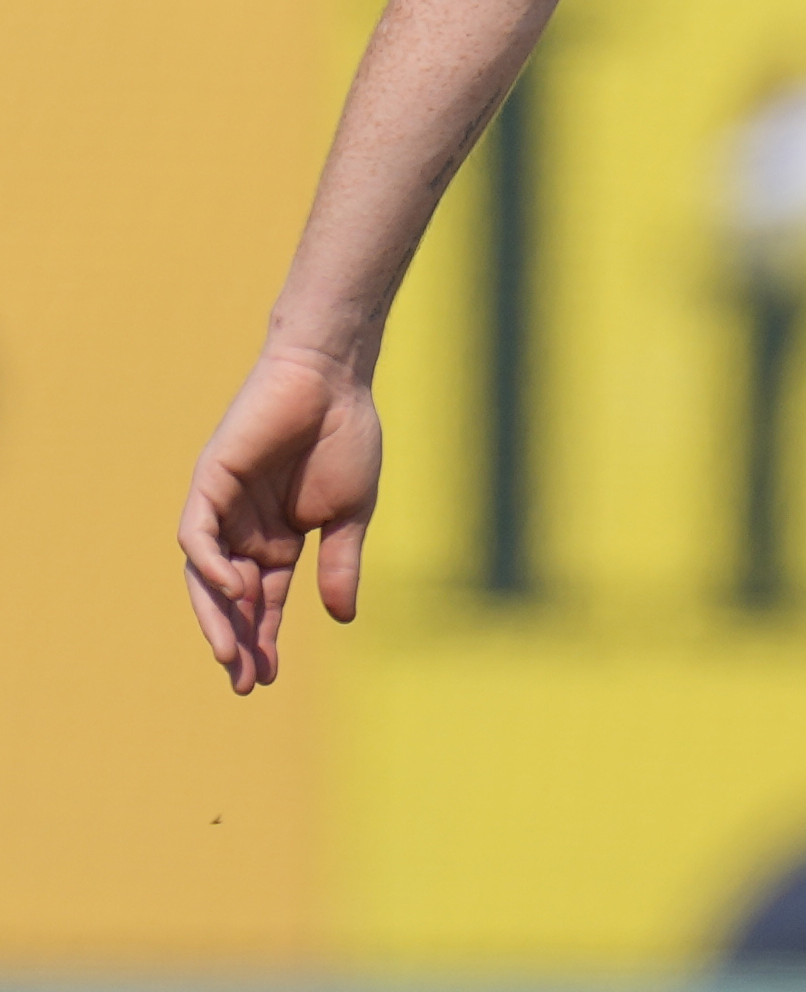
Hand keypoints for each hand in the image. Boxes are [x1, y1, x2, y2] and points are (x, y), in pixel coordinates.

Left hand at [178, 347, 382, 694]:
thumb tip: (342, 618)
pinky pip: (198, 536)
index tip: (267, 680)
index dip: (263, 639)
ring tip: (231, 655)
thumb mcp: (350, 514)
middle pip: (230, 598)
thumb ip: (339, 564)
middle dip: (237, 639)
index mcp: (278, 540)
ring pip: (205, 575)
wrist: (334, 380)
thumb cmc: (347, 438)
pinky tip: (238, 588)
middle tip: (245, 681)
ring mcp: (222, 508)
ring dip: (217, 615)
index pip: (263, 601)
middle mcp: (243, 531)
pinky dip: (212, 565)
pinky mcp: (208, 484)